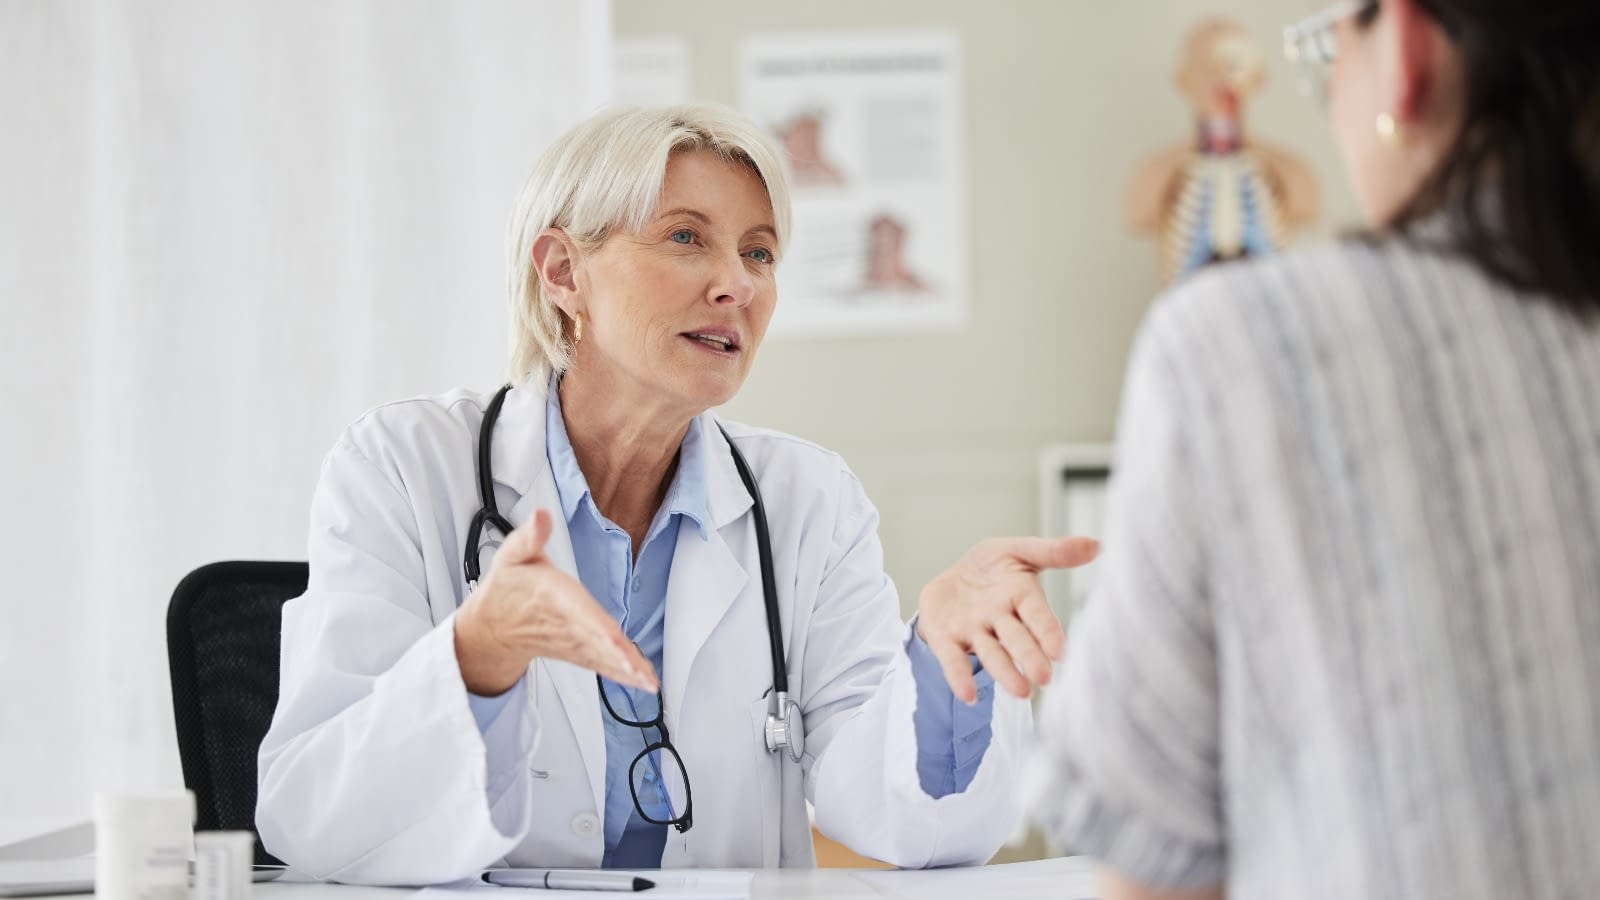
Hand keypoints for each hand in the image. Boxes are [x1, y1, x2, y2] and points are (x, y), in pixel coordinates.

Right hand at [453, 509, 657, 695]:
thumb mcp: (512, 556)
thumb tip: (540, 516)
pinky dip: (623, 676)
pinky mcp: (578, 653)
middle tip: (639, 672)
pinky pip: (602, 666)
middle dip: (616, 656)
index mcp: (552, 597)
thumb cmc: (509, 588)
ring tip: (648, 681)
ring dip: (625, 670)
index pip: (577, 612)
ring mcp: (572, 643)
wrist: (492, 627)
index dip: (596, 627)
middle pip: (594, 640)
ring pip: (601, 658)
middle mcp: (564, 625)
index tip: (614, 641)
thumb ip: (528, 537)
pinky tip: (644, 683)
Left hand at [916, 536, 1099, 702]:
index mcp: (1021, 597)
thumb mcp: (1019, 550)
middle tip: (1043, 678)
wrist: (953, 576)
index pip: (1038, 616)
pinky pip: (953, 659)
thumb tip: (1095, 545)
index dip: (1048, 633)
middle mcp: (1000, 619)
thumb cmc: (992, 566)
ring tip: (1021, 692)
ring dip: (1005, 672)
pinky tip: (966, 695)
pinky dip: (959, 676)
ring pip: (991, 653)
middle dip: (1029, 657)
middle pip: (1017, 640)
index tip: (1061, 652)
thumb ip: (1053, 551)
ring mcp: (974, 631)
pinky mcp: (947, 639)